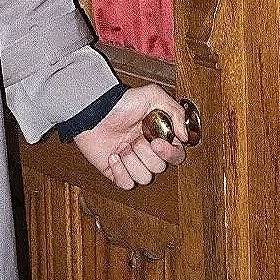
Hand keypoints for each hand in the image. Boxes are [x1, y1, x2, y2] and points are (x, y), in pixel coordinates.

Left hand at [74, 85, 188, 190]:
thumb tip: (185, 136)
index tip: (157, 142)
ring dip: (132, 161)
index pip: (176, 155)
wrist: (94, 111)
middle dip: (145, 153)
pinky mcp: (117, 172)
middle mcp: (147, 152)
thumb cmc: (121, 103)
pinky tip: (114, 156)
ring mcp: (132, 163)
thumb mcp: (153, 96)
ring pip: (144, 177)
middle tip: (135, 139)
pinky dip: (120, 171)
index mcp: (159, 137)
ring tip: (122, 145)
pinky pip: (127, 184)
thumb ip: (175, 112)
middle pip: (160, 167)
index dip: (169, 153)